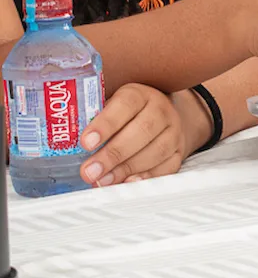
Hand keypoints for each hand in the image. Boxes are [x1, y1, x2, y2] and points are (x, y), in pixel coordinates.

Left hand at [78, 83, 201, 186]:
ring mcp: (173, 131)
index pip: (126, 104)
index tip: (86, 142)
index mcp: (141, 94)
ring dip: (126, 169)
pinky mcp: (179, 152)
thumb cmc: (126, 115)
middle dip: (113, 154)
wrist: (162, 117)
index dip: (106, 123)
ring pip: (156, 150)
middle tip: (89, 171)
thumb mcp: (111, 105)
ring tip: (102, 182)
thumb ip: (92, 116)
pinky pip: (167, 167)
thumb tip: (59, 137)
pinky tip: (128, 183)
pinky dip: (147, 177)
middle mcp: (161, 110)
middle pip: (143, 129)